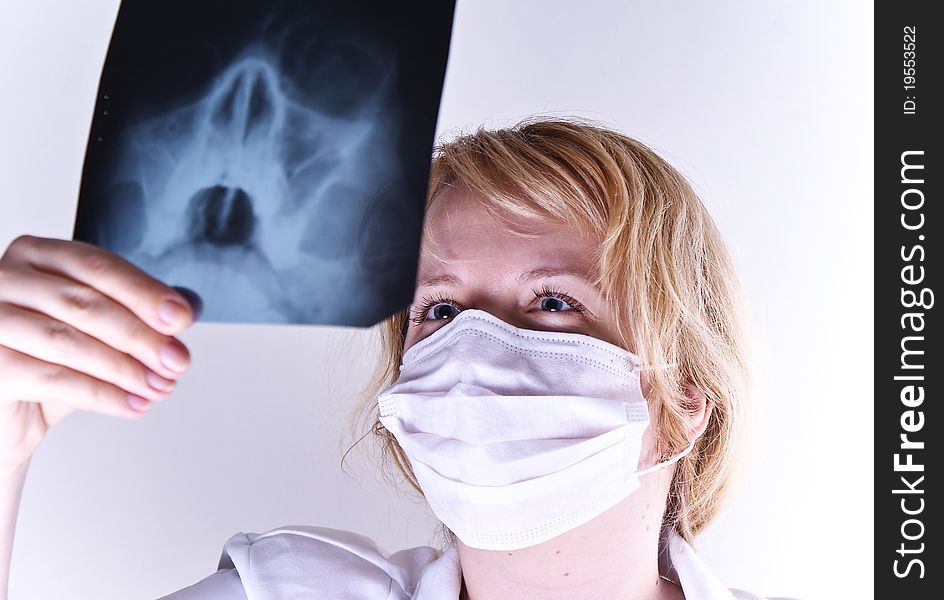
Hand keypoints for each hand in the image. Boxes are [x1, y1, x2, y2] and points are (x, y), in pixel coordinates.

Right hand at [0, 235, 194, 470]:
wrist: (8, 415)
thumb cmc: (52, 363)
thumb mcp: (99, 332)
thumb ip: (138, 314)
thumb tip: (185, 309)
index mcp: (37, 255)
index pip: (99, 266)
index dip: (145, 293)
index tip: (182, 318)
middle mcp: (5, 279)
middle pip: (86, 304)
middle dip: (142, 337)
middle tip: (177, 361)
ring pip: (69, 342)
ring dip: (125, 369)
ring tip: (160, 387)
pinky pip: (52, 378)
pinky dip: (101, 394)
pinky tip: (132, 404)